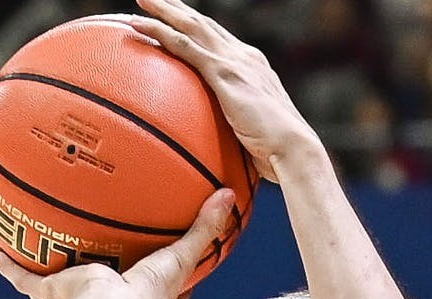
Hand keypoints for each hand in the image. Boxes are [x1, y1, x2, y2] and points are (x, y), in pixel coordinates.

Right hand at [0, 188, 235, 298]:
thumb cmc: (146, 295)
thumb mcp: (180, 257)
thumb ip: (204, 228)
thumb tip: (228, 196)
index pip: (154, 293)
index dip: (159, 278)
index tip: (161, 262)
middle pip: (100, 288)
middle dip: (98, 275)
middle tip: (100, 259)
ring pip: (57, 289)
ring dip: (48, 277)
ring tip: (39, 253)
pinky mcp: (50, 296)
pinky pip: (24, 280)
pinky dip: (10, 267)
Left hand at [128, 0, 321, 182]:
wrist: (294, 148)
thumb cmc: (278, 151)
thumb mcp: (254, 131)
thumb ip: (238, 126)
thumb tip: (223, 148)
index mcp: (253, 66)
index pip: (219, 38)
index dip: (197, 25)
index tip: (180, 17)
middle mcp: (244, 56)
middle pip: (204, 24)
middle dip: (178, 8)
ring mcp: (234, 61)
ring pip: (192, 26)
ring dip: (165, 9)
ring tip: (142, 0)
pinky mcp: (224, 72)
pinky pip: (185, 46)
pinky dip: (160, 32)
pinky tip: (137, 25)